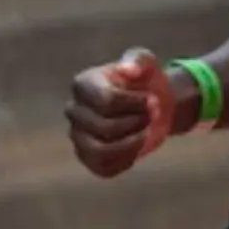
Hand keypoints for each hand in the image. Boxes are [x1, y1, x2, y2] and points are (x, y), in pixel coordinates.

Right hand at [65, 48, 173, 177]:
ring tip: (147, 132)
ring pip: (99, 151)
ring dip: (132, 144)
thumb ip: (139, 60)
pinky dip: (127, 159)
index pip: (106, 100)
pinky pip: (104, 168)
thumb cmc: (146, 79)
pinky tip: (139, 145)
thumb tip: (129, 70)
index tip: (152, 99)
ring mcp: (78, 136)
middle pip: (104, 126)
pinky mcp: (89, 158)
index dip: (135, 103)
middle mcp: (74, 111)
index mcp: (83, 84)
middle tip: (154, 114)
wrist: (154, 103)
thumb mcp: (147, 62)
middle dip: (137, 122)